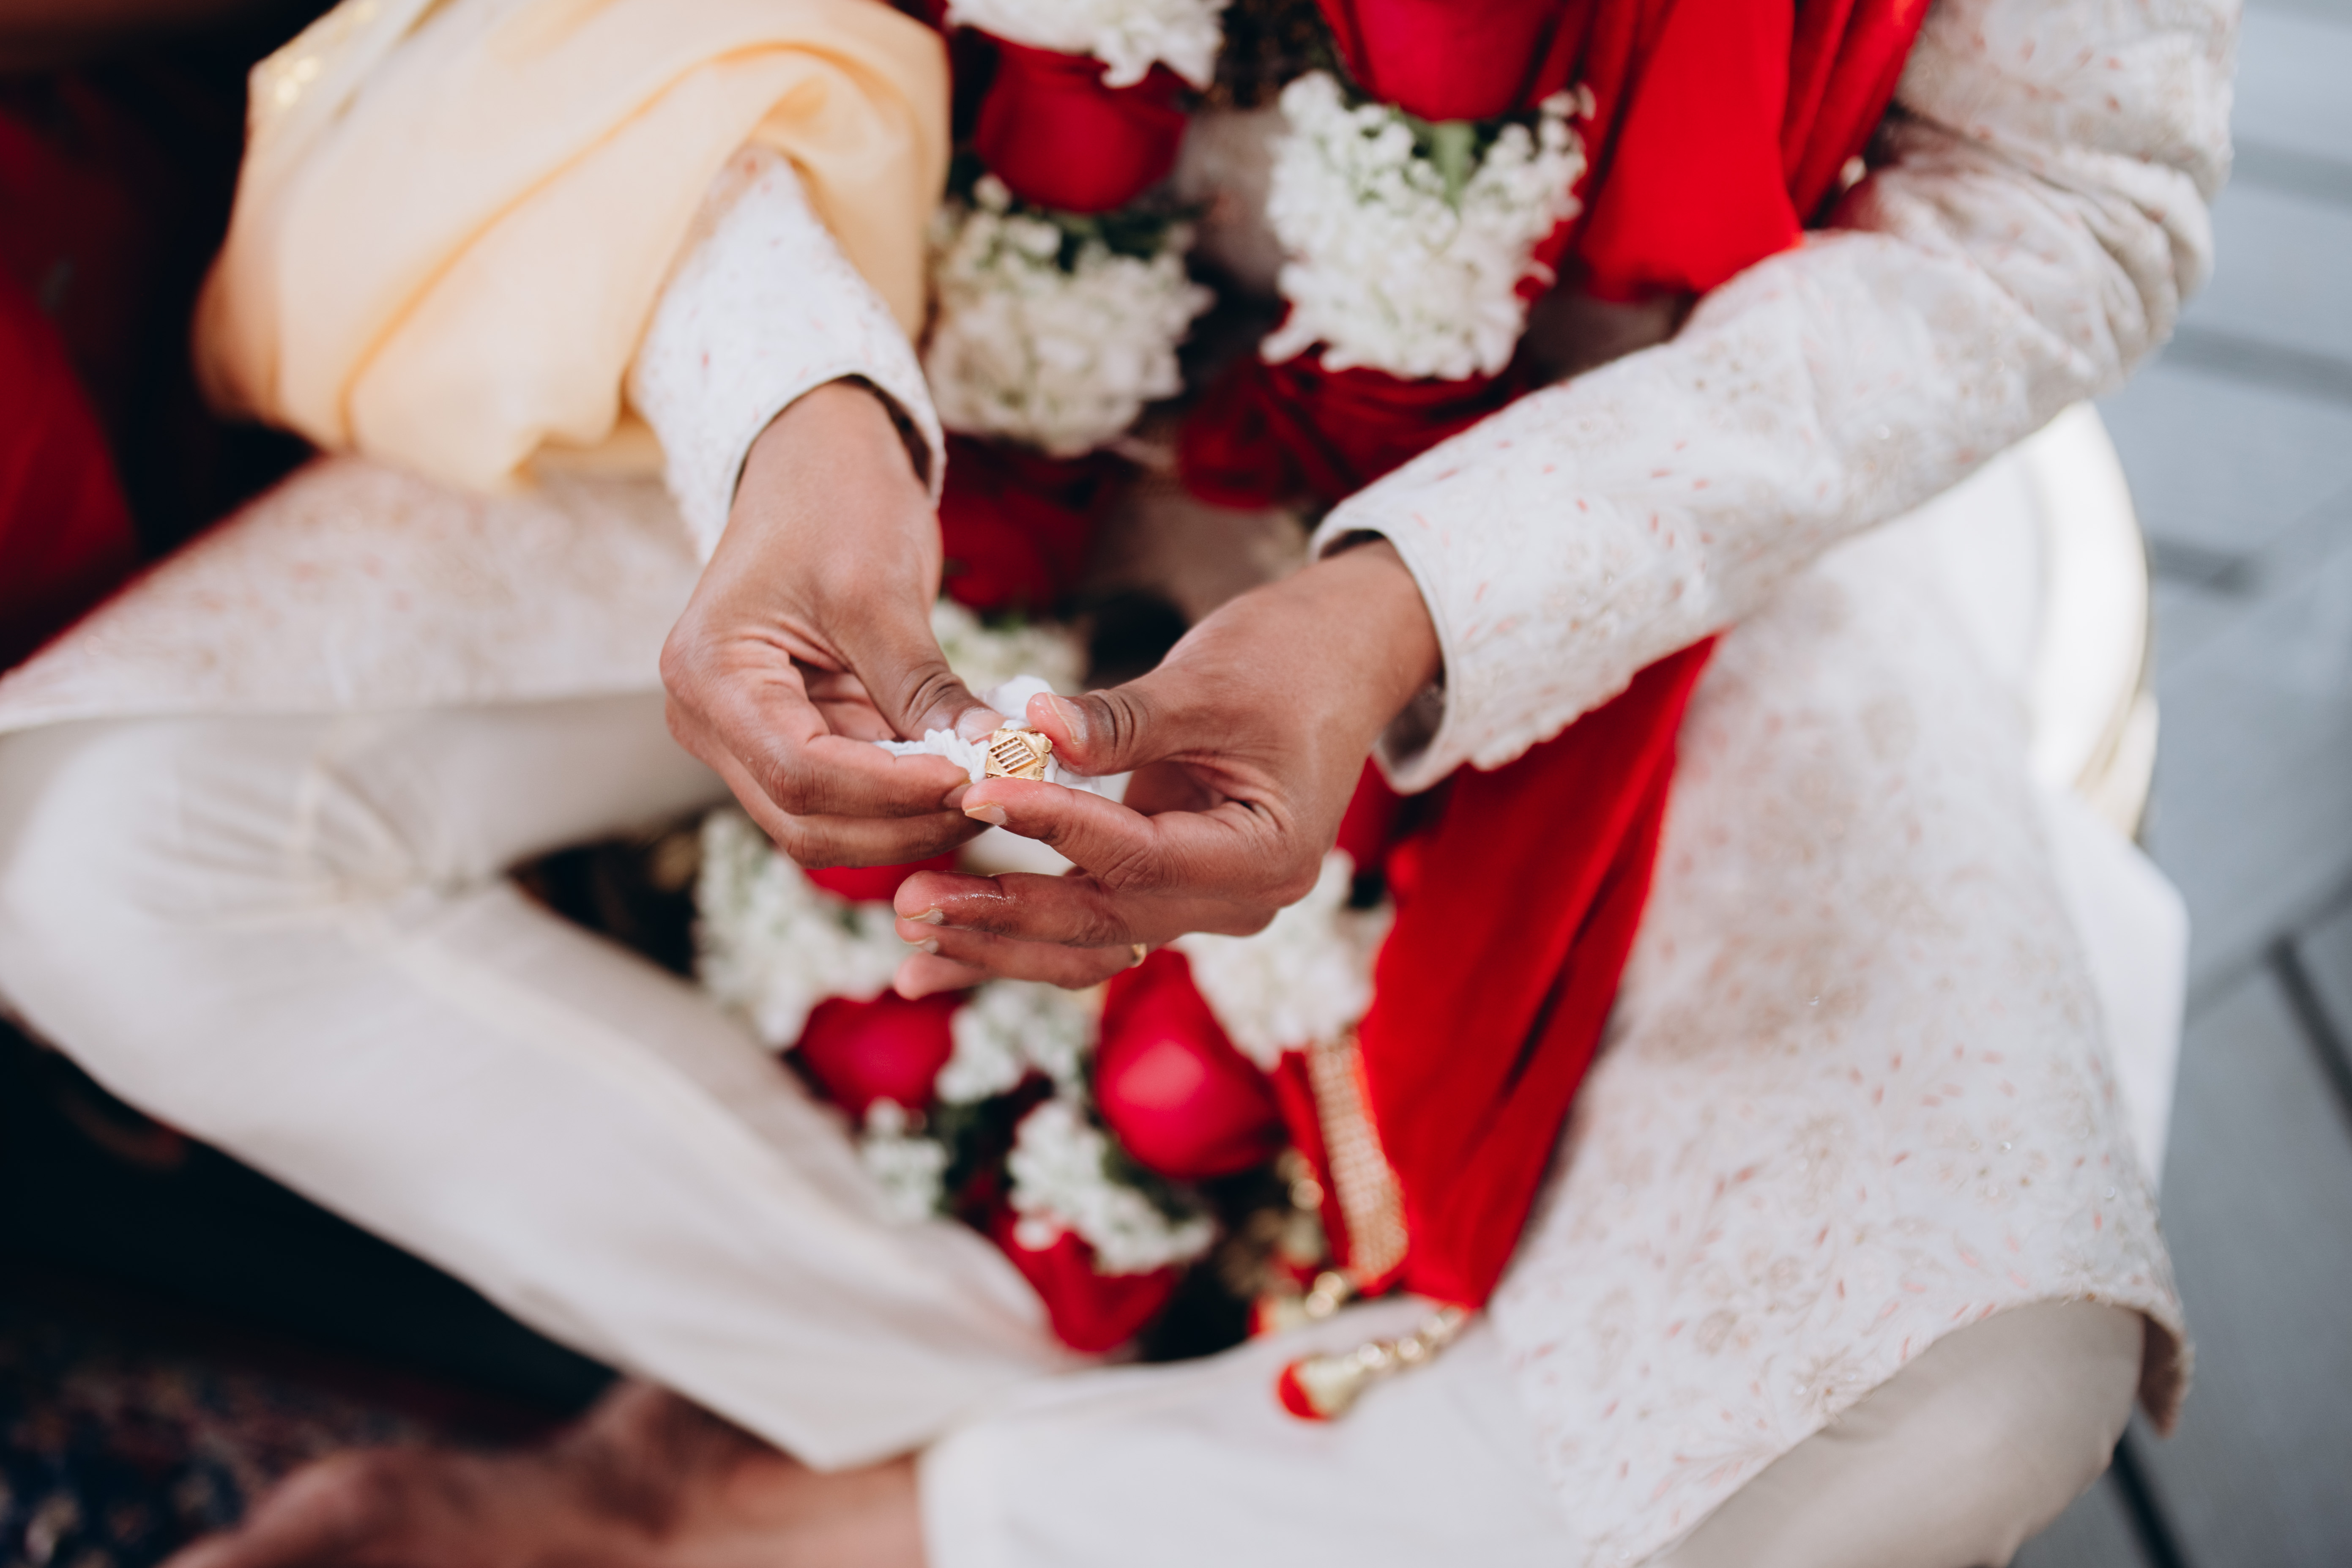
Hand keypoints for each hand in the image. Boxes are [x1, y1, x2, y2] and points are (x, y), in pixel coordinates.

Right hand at [662, 382, 998, 866]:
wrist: (813, 463)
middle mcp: (708, 720)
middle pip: (806, 818)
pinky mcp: (790, 737)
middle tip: (992, 796)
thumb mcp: (878, 590)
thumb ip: (924, 684)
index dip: (890, 790)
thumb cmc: (832, 502)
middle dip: (903, 820)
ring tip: (985, 788)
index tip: (970, 778)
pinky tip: (962, 775)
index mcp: (709, 674)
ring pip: (825, 823)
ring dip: (907, 820)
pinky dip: (904, 797)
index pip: (799, 770)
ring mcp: (744, 736)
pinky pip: (846, 795)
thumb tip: (992, 752)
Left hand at [890, 540, 1440, 993]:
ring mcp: (1205, 904)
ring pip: (1089, 939)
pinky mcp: (1168, 887)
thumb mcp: (1207, 681)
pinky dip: (1018, 928)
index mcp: (1266, 856)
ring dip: (998, 941)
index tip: (974, 793)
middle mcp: (1239, 901)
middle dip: (1004, 916)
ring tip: (908, 942)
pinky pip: (1087, 917)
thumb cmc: (1289, 660)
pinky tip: (938, 952)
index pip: (1140, 855)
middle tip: (911, 903)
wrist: (1342, 662)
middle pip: (1107, 924)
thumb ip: (1120, 720)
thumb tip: (1030, 726)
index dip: (1054, 826)